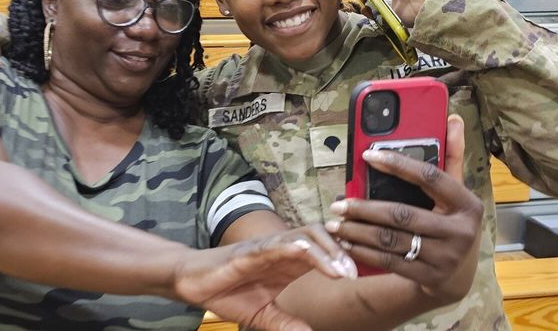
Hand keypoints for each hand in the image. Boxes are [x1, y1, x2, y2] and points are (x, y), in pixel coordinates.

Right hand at [174, 225, 356, 330]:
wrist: (193, 283)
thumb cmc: (228, 292)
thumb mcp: (264, 316)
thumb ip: (287, 324)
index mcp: (290, 264)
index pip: (325, 252)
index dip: (346, 259)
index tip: (364, 277)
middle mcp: (283, 250)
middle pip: (322, 237)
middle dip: (342, 251)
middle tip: (356, 274)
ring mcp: (268, 248)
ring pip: (305, 235)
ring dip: (326, 250)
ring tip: (341, 270)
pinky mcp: (251, 251)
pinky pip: (277, 244)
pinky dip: (295, 246)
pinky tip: (308, 254)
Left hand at [326, 115, 482, 302]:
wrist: (458, 277)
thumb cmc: (450, 222)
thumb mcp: (455, 192)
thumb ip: (451, 156)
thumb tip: (452, 118)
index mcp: (467, 204)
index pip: (429, 177)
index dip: (398, 163)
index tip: (366, 155)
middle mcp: (460, 232)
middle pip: (403, 214)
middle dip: (365, 209)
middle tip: (338, 204)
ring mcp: (445, 258)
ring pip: (391, 240)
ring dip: (358, 232)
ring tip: (335, 224)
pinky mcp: (429, 278)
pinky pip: (389, 262)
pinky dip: (363, 252)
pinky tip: (345, 243)